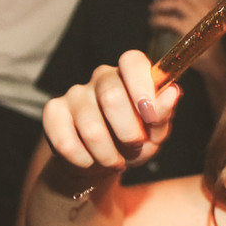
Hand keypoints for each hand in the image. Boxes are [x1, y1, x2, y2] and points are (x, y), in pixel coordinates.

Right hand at [42, 50, 180, 170]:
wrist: (101, 165)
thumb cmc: (133, 142)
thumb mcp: (155, 132)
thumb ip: (163, 113)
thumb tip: (172, 91)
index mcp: (129, 74)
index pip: (132, 60)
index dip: (142, 87)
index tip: (150, 117)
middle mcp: (101, 77)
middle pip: (112, 96)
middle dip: (128, 133)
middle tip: (134, 146)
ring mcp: (74, 93)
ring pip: (91, 128)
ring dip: (108, 155)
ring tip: (115, 160)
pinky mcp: (53, 112)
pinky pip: (65, 141)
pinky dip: (83, 160)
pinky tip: (90, 161)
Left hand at [149, 0, 220, 37]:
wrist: (215, 64)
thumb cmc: (207, 43)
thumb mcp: (205, 21)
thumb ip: (193, 9)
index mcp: (211, 5)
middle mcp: (206, 9)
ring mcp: (198, 19)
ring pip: (175, 2)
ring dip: (159, 4)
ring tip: (151, 8)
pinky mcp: (189, 32)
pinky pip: (168, 20)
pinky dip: (157, 19)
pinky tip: (152, 22)